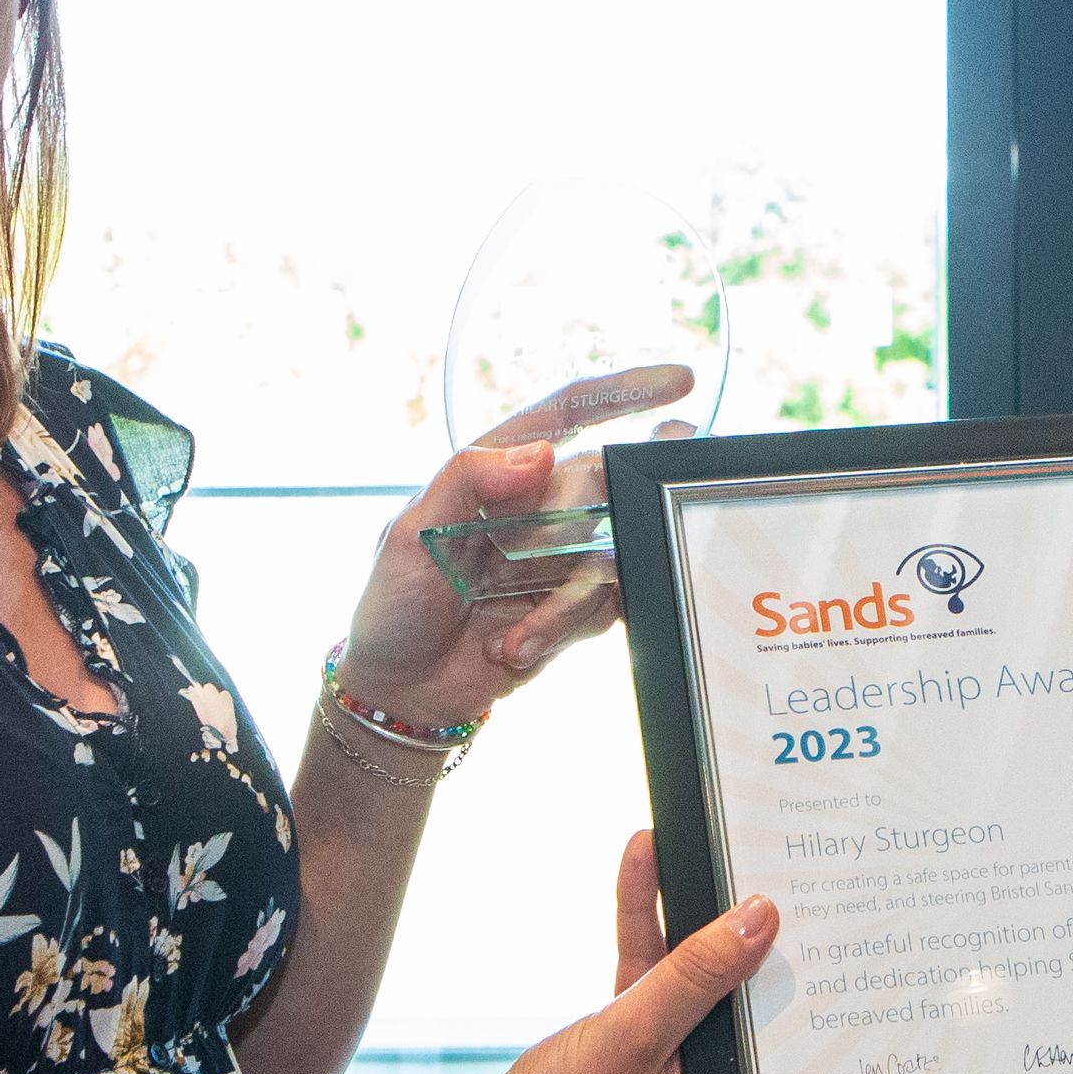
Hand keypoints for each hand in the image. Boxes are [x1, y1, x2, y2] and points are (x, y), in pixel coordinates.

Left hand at [332, 365, 698, 727]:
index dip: (623, 392)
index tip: (679, 381)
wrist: (403, 691)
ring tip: (512, 639)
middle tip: (594, 534)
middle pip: (605, 485)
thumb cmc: (393, 605)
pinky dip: (561, 630)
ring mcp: (558, 559)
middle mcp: (535, 509)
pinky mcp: (573, 608)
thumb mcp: (410, 536)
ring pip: (609, 557)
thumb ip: (467, 481)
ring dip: (564, 604)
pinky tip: (514, 648)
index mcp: (495, 474)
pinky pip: (602, 607)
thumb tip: (542, 452)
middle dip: (612, 508)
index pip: (565, 415)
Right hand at [409, 831, 771, 1073]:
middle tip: (753, 848)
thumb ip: (696, 976)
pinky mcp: (631, 1038)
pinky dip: (643, 923)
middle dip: (737, 916)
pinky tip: (643, 867)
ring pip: (688, 967)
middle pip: (736, 981)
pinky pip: (648, 969)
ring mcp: (671, 1056)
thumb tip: (759, 919)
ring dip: (680, 907)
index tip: (801, 888)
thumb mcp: (633, 1038)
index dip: (792, 952)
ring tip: (689, 839)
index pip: (781, 1014)